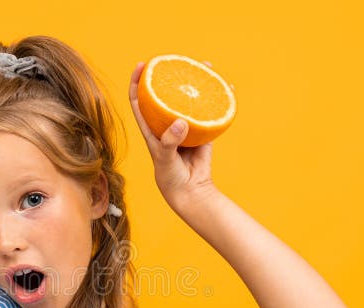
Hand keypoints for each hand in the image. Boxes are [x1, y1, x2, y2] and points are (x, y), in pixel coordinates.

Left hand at [128, 60, 217, 205]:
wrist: (190, 190)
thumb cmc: (170, 176)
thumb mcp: (165, 159)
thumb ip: (170, 142)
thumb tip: (181, 121)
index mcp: (150, 128)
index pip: (139, 100)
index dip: (138, 82)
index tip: (141, 65)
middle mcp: (166, 123)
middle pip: (165, 93)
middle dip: (170, 75)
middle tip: (177, 59)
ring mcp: (185, 125)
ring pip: (188, 99)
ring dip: (196, 82)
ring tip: (205, 65)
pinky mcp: (202, 130)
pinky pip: (209, 112)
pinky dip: (217, 99)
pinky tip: (226, 86)